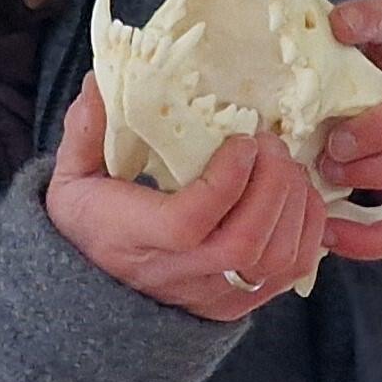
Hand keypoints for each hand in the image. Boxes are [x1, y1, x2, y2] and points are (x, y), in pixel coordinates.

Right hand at [48, 77, 328, 320]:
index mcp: (131, 239)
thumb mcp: (73, 176)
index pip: (188, 224)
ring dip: (294, 201)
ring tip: (284, 163)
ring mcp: (214, 293)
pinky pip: (293, 269)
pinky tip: (295, 192)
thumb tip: (100, 81)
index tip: (241, 141)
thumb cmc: (91, 224)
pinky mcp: (241, 301)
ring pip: (277, 257)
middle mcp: (178, 274)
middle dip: (272, 184)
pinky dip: (307, 225)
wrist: (99, 293)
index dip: (225, 181)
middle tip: (271, 143)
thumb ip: (85, 131)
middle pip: (244, 243)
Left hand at [319, 0, 381, 264]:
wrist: (374, 135)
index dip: (372, 20)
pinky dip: (376, 236)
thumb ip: (301, 64)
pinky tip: (330, 234)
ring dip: (380, 174)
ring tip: (330, 179)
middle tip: (333, 145)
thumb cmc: (332, 98)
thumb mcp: (320, 72)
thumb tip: (249, 55)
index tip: (338, 28)